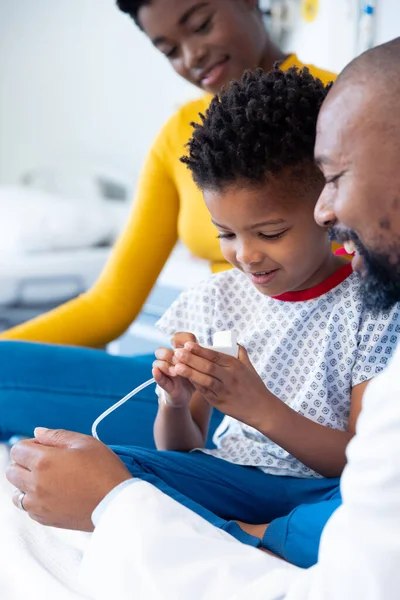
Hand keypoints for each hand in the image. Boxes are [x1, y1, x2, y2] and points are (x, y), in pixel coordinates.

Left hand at [6, 428, 131, 530]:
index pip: (17, 450)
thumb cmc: (104, 469)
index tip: (46, 447)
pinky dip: (34, 500)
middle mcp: (35, 484)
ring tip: (49, 479)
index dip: (31, 444)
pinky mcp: (45, 519)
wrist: (116, 503)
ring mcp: (38, 504)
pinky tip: (53, 493)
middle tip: (48, 461)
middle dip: (24, 462)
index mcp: (44, 462)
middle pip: (12, 471)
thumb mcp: (85, 443)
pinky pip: (27, 508)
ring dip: (26, 483)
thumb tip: (37, 432)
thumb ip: (56, 435)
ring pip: (16, 492)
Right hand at [153, 332, 196, 406]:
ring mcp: (165, 371)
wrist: (191, 395)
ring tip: (175, 371)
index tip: (190, 346)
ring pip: (158, 363)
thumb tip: (204, 349)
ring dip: (167, 365)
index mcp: (180, 352)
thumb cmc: (196, 376)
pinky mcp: (164, 384)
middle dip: (172, 354)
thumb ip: (200, 357)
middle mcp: (169, 359)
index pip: (177, 339)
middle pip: (163, 350)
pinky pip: (158, 378)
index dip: (183, 340)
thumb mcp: (200, 365)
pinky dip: (157, 375)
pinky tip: (156, 371)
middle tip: (180, 359)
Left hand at [172, 343, 278, 428]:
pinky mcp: (219, 403)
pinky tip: (185, 379)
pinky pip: (205, 392)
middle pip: (207, 367)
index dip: (200, 350)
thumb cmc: (254, 385)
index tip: (187, 344)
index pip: (215, 355)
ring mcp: (224, 391)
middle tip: (177, 353)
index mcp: (235, 366)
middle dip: (191, 359)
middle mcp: (229, 378)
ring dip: (189, 373)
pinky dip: (195, 385)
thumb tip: (232, 341)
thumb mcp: (249, 366)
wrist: (261, 409)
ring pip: (204, 380)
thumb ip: (240, 352)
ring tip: (176, 366)